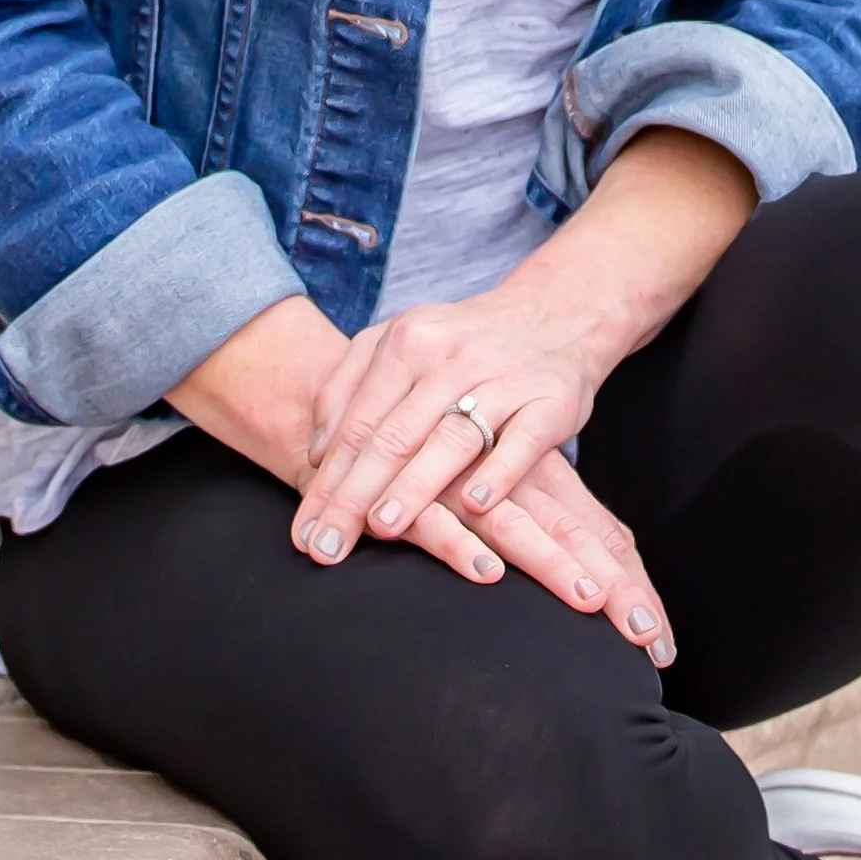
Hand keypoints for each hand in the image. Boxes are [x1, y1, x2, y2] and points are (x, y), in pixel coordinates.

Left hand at [165, 293, 518, 604]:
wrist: (556, 314)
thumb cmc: (464, 341)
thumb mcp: (401, 341)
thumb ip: (348, 387)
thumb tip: (318, 456)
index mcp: (407, 341)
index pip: (358, 422)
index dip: (327, 480)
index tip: (304, 531)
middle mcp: (452, 357)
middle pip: (395, 435)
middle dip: (356, 496)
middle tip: (328, 545)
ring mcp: (504, 378)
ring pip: (452, 438)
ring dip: (416, 485)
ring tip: (383, 527)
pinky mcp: (551, 400)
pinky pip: (523, 442)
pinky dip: (499, 474)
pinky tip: (474, 505)